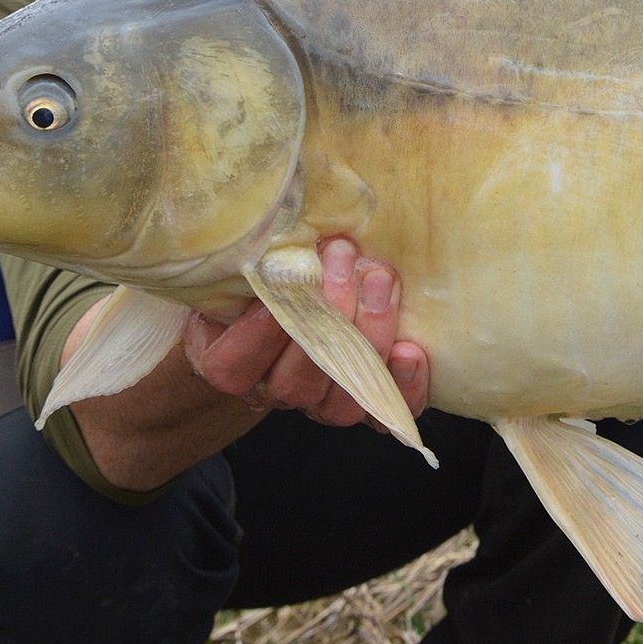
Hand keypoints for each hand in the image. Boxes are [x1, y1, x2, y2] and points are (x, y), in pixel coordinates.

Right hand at [183, 237, 429, 428]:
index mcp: (231, 366)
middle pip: (296, 379)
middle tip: (342, 257)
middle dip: (326, 315)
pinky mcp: (369, 402)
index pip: (234, 365)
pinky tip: (411, 351)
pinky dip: (403, 384)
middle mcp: (276, 391)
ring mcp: (324, 403)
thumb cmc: (264, 279)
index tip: (281, 279)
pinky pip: (387, 408)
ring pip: (344, 394)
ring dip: (368, 335)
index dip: (258, 329)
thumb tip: (265, 234)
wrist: (302, 303)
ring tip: (380, 279)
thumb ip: (246, 263)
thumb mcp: (241, 269)